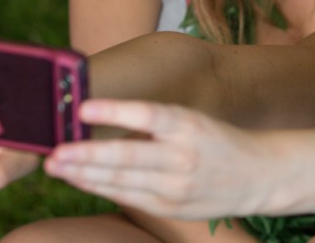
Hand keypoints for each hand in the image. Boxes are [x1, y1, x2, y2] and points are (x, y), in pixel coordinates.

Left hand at [43, 99, 276, 218]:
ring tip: (56, 165)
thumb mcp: (193, 120)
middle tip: (54, 151)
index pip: (149, 114)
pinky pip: (129, 197)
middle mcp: (184, 156)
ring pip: (123, 180)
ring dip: (85, 174)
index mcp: (190, 125)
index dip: (115, 111)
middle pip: (128, 156)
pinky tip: (80, 179)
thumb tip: (99, 117)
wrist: (259, 175)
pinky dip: (101, 187)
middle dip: (86, 155)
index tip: (83, 107)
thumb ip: (155, 122)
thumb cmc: (217, 140)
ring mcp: (178, 186)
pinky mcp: (172, 207)